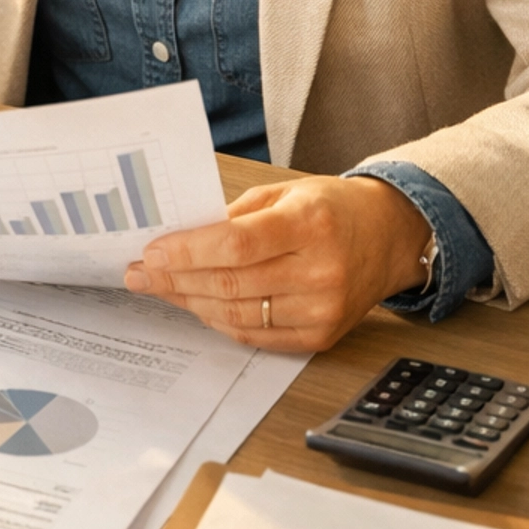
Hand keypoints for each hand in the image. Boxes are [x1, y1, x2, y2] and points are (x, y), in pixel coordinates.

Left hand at [122, 175, 432, 352]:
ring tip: (162, 288)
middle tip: (141, 273)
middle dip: (175, 279)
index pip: (236, 244)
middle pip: (230, 283)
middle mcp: (320, 271)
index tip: (152, 251)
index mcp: (311, 224)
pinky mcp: (321, 335)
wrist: (388, 237)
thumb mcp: (286, 193)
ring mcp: (323, 309)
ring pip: (236, 315)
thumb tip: (180, 239)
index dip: (187, 252)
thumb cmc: (332, 209)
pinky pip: (256, 336)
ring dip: (190, 302)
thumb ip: (235, 216)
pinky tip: (198, 305)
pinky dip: (220, 322)